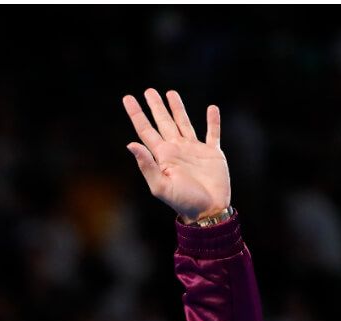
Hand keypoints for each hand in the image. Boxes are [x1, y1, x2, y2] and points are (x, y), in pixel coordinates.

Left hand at [123, 88, 230, 221]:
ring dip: (177, 108)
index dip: (137, 114)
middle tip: (148, 90)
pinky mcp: (212, 154)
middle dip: (156, 106)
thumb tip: (130, 144)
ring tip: (171, 93)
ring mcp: (194, 150)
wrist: (208, 211)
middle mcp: (176, 149)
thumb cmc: (183, 202)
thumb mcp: (160, 186)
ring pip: (184, 123)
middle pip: (163, 122)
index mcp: (162, 156)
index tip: (128, 98)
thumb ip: (146, 165)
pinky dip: (213, 121)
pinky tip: (212, 108)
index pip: (145, 130)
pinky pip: (213, 133)